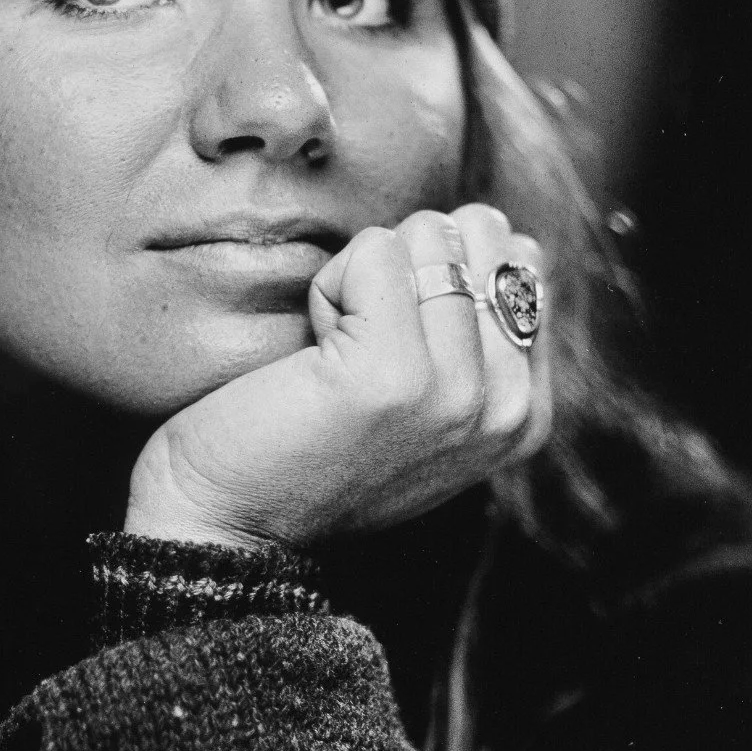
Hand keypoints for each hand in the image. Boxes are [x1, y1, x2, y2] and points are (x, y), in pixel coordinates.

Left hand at [124, 204, 551, 552]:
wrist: (227, 525)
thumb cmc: (304, 449)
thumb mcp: (421, 401)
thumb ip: (472, 332)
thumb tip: (493, 225)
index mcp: (524, 414)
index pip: (524, 260)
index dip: (438, 275)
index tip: (392, 355)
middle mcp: (507, 407)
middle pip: (478, 235)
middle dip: (406, 267)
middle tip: (357, 349)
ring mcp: (458, 392)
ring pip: (426, 236)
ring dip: (360, 279)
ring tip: (332, 356)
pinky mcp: (394, 373)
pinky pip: (373, 252)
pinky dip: (328, 283)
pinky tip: (312, 352)